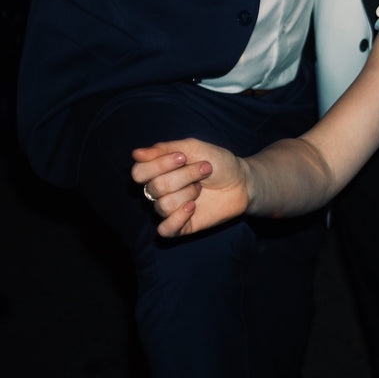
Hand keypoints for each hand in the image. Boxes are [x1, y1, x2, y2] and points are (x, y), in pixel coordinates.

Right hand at [132, 138, 249, 237]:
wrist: (242, 181)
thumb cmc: (218, 162)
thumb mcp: (194, 148)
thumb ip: (165, 149)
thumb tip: (136, 154)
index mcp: (157, 171)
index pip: (138, 172)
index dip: (159, 165)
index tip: (183, 157)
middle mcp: (158, 191)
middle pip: (154, 187)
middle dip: (184, 177)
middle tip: (205, 170)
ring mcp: (169, 209)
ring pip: (162, 205)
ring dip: (188, 193)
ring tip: (202, 188)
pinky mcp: (181, 226)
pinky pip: (165, 230)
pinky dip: (177, 218)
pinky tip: (193, 207)